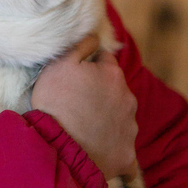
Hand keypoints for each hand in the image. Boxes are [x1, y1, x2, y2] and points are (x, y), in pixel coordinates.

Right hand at [31, 35, 138, 181]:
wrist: (61, 147)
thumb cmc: (57, 102)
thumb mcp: (59, 64)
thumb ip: (80, 46)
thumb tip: (94, 36)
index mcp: (112, 75)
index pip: (105, 59)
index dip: (88, 65)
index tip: (74, 75)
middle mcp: (128, 98)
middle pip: (114, 88)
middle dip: (99, 90)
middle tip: (76, 100)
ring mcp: (130, 127)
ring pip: (118, 114)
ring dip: (105, 115)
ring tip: (82, 124)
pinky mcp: (127, 152)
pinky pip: (119, 142)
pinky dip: (109, 141)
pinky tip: (93, 144)